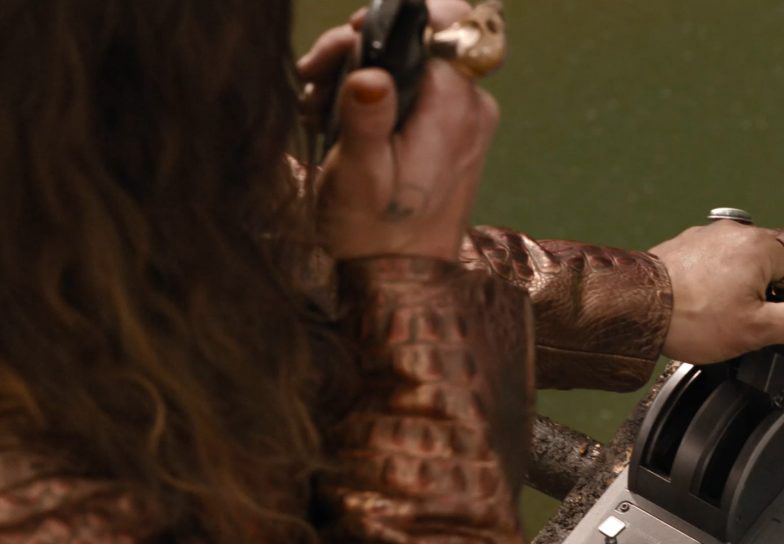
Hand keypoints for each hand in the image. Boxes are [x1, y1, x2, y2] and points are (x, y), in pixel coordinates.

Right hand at [300, 1, 494, 261]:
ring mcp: (464, 118)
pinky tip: (337, 119)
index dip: (388, 22)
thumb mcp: (360, 174)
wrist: (401, 279)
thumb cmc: (375, 232)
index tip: (350, 37)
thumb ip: (367, 119)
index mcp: (455, 107)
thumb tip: (370, 74)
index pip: (437, 27)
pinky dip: (375, 96)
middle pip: (417, 43)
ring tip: (318, 107)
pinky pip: (414, 92)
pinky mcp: (451, 132)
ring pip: (410, 65)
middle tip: (313, 77)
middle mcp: (470, 105)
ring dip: (358, 75)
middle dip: (359, 51)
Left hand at [650, 222, 783, 363]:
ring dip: (754, 295)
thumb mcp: (758, 330)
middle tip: (771, 331)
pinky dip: (726, 289)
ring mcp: (711, 238)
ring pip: (751, 268)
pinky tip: (713, 312)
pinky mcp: (690, 248)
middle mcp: (738, 233)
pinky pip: (722, 267)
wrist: (635, 309)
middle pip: (782, 267)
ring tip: (737, 323)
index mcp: (762, 246)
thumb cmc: (688, 315)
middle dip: (782, 301)